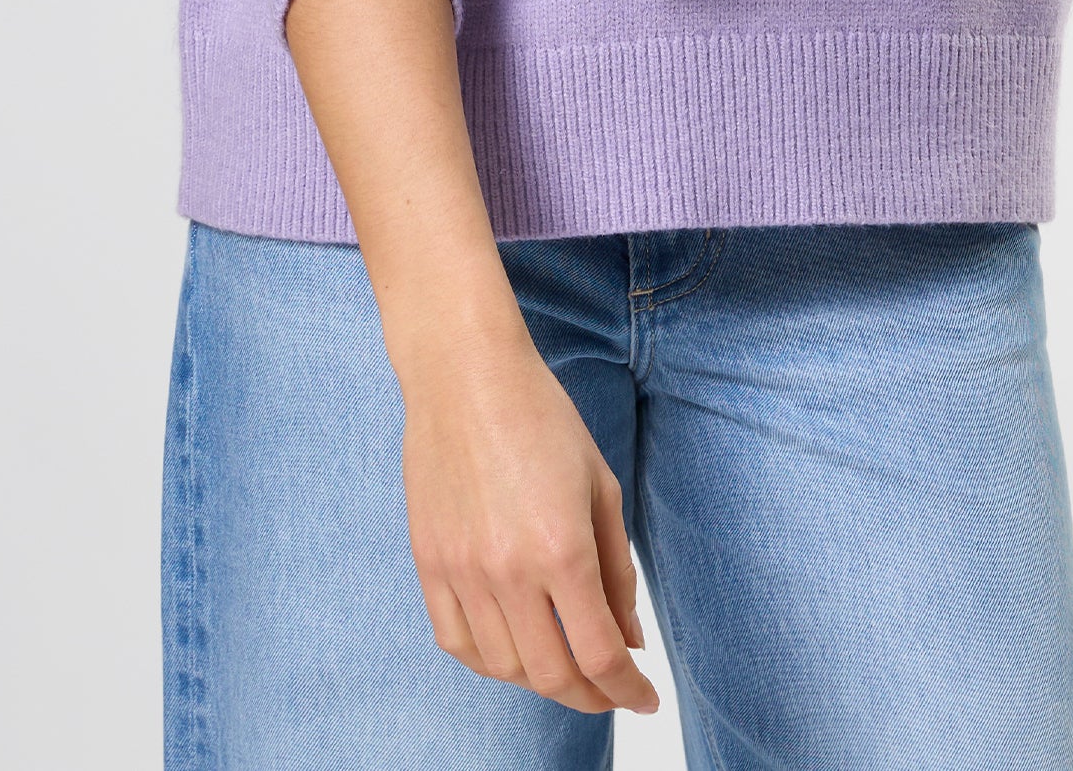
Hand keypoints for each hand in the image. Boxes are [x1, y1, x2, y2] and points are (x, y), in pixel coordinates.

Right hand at [395, 315, 657, 716]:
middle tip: (611, 688)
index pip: (599, 655)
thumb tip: (629, 637)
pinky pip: (456, 642)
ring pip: (504, 666)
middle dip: (591, 695)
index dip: (628, 689)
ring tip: (566, 661)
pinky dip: (489, 660)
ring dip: (542, 678)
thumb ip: (617, 569)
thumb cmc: (541, 415)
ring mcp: (461, 570)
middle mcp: (508, 570)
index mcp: (562, 548)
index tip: (644, 698)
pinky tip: (513, 649)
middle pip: (552, 674)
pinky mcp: (428, 562)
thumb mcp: (600, 485)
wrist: (465, 373)